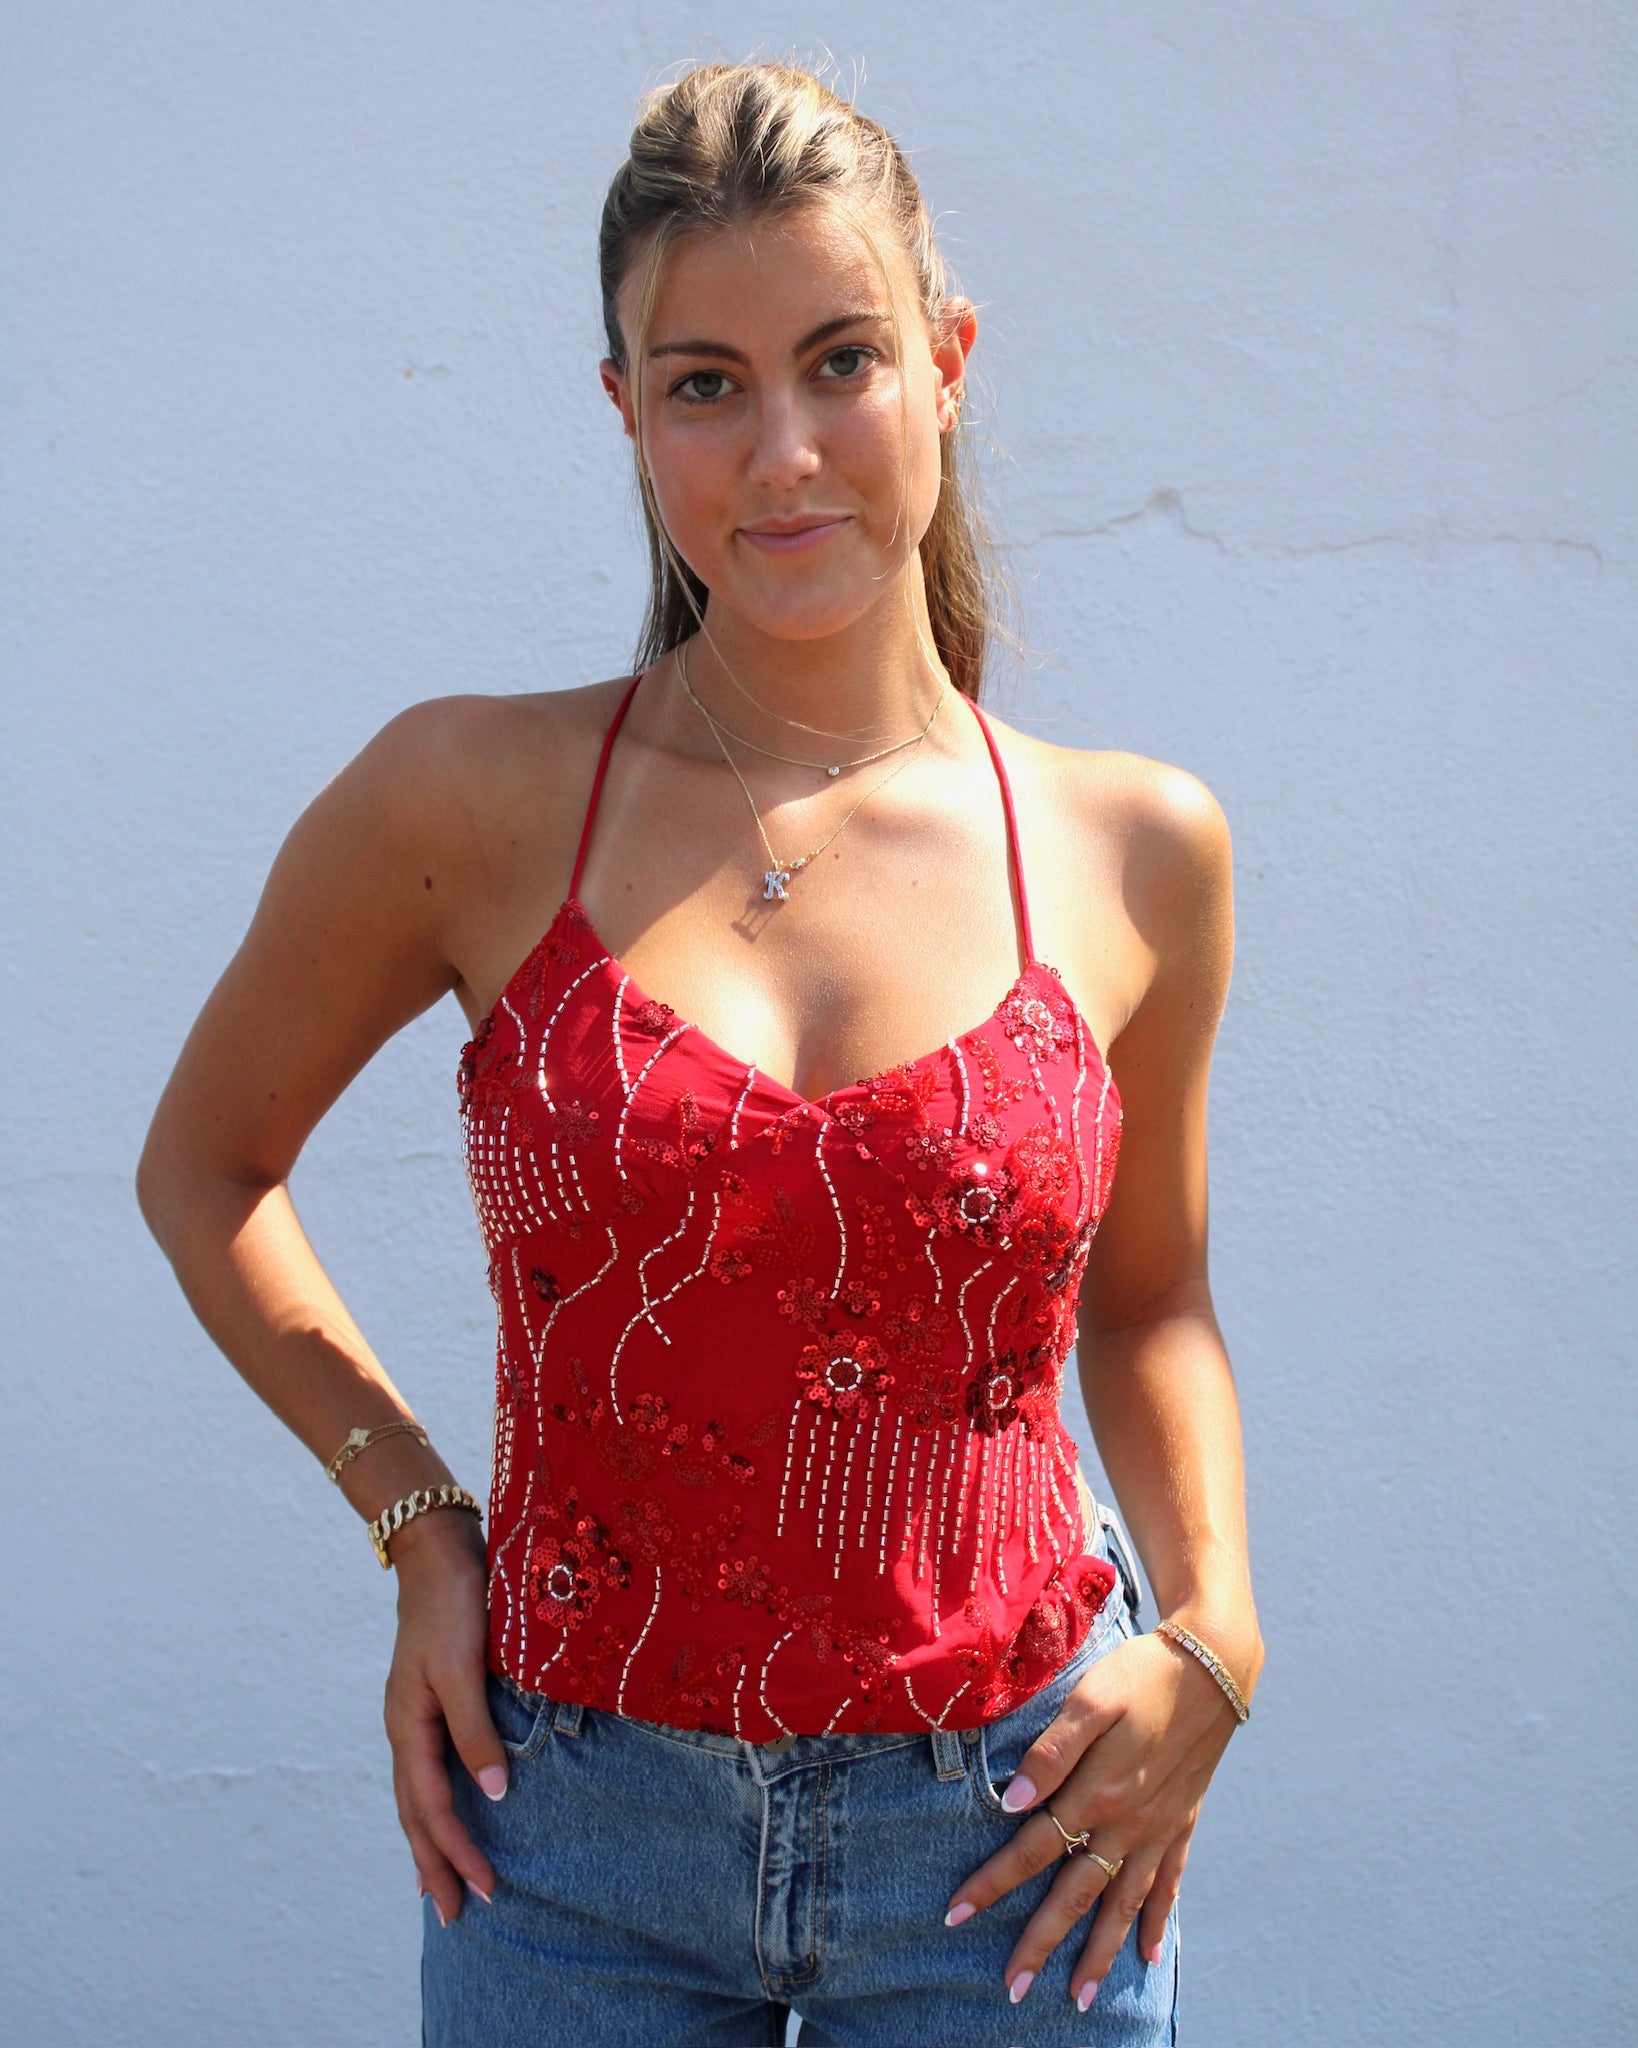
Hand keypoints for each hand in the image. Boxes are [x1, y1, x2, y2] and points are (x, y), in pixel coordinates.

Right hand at [381, 1508, 505, 1927]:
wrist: (439, 1552)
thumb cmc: (455, 1605)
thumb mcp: (464, 1668)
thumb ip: (476, 1731)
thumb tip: (494, 1795)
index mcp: (409, 1727)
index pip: (434, 1810)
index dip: (459, 1853)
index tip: (487, 1892)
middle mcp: (406, 1729)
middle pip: (416, 1815)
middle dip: (436, 1866)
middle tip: (458, 1917)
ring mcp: (414, 1716)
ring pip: (417, 1796)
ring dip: (431, 1843)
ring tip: (442, 1886)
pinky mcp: (430, 1701)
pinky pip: (428, 1770)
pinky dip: (434, 1804)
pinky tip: (448, 1811)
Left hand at [944, 1627, 1247, 2012]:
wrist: (1213, 1665)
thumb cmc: (1140, 1674)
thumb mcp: (1091, 1698)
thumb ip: (1051, 1752)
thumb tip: (1014, 1803)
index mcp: (1095, 1793)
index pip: (1032, 1851)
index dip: (992, 1883)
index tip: (955, 1915)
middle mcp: (1126, 1823)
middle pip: (1075, 1894)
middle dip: (1041, 1942)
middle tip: (1012, 1989)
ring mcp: (1158, 1827)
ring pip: (1122, 1904)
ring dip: (1099, 1952)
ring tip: (1081, 1997)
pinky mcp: (1183, 1821)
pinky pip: (1169, 1883)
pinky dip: (1157, 1920)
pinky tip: (1148, 1953)